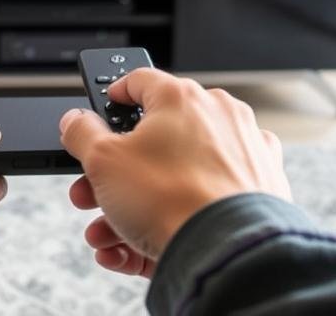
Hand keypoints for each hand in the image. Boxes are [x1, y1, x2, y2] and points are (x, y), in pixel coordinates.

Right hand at [59, 68, 289, 277]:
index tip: (100, 113)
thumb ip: (82, 133)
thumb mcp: (103, 161)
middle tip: (90, 192)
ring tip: (107, 235)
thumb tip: (75, 120)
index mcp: (182, 98)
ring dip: (133, 206)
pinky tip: (136, 249)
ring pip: (176, 175)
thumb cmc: (172, 201)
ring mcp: (243, 152)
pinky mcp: (260, 189)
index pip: (139, 81)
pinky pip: (204, 199)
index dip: (113, 97)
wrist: (228, 253)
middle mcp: (218, 117)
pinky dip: (172, 219)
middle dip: (112, 173)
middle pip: (154, 139)